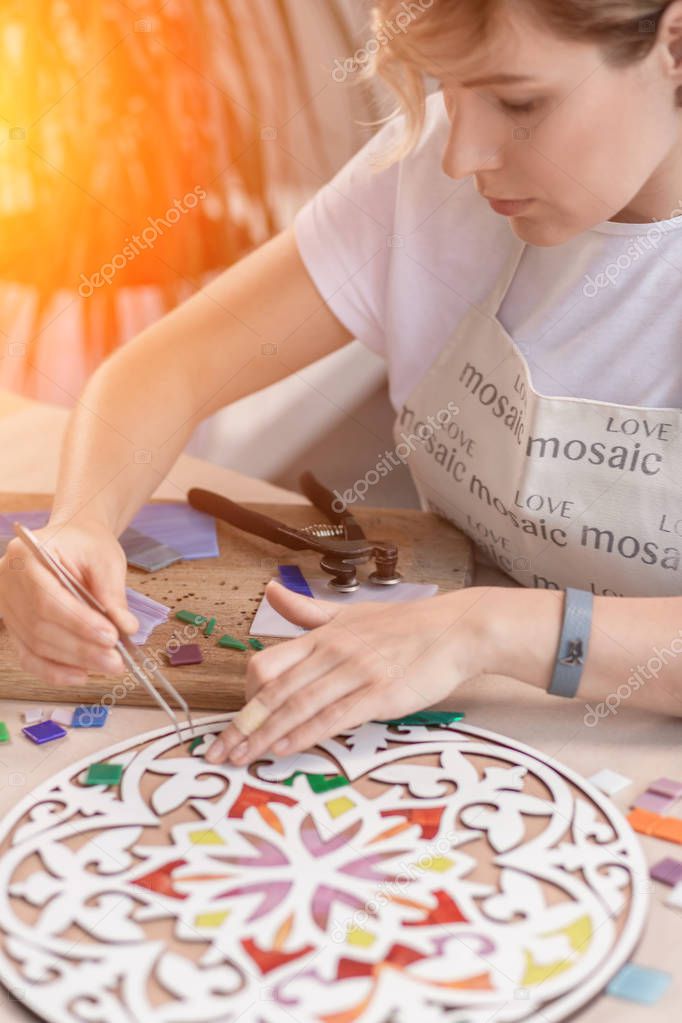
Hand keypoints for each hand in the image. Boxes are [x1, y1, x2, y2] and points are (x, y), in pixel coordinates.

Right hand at [0, 520, 138, 686]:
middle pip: (40, 626)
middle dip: (81, 649)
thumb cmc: (86, 545)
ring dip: (73, 662)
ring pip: (35, 645)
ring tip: (109, 666)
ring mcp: (7, 605)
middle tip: (115, 661)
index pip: (47, 598)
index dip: (78, 623)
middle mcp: (8, 581)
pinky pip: (29, 655)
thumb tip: (125, 628)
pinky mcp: (14, 625)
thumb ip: (112, 593)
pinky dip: (54, 670)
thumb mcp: (106, 559)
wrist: (72, 540)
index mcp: (26, 555)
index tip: (110, 637)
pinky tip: (81, 675)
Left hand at [205, 579, 488, 764]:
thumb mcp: (351, 614)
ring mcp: (355, 672)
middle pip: (274, 691)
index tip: (232, 723)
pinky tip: (285, 749)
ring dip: (265, 735)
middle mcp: (332, 652)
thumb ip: (307, 612)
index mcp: (322, 636)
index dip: (244, 696)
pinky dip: (305, 734)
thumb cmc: (405, 626)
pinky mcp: (379, 693)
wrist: (455, 630)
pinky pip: (334, 717)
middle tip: (219, 752)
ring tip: (241, 758)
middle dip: (243, 725)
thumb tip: (271, 591)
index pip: (266, 664)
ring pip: (298, 706)